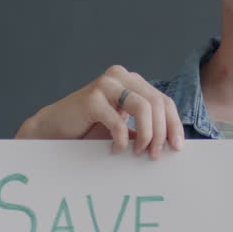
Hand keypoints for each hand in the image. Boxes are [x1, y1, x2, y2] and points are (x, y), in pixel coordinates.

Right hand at [14, 65, 184, 158]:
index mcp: (132, 82)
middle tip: (156, 154)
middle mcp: (121, 77)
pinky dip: (121, 139)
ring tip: (139, 152)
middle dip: (161, 132)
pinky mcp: (92, 98)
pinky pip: (118, 121)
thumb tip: (172, 144)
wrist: (54, 129)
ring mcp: (106, 84)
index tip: (178, 147)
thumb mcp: (124, 126)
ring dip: (146, 135)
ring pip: (143, 107)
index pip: (163, 101)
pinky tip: (116, 149)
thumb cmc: (89, 129)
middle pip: (157, 103)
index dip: (173, 124)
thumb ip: (144, 128)